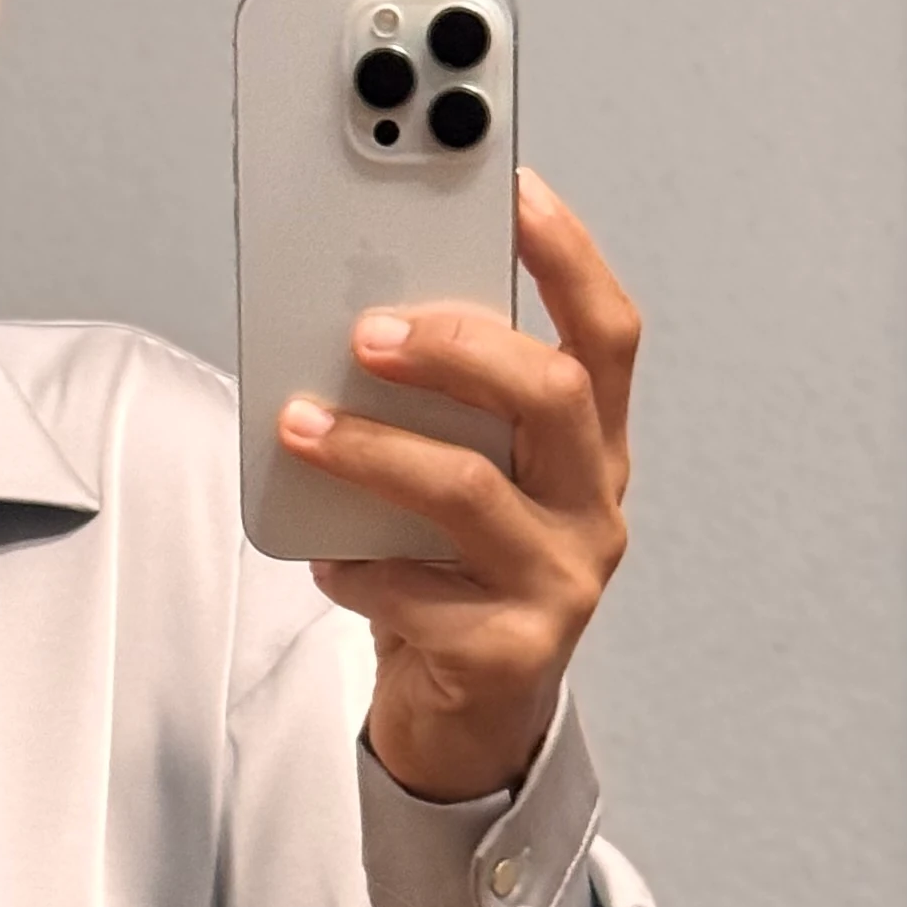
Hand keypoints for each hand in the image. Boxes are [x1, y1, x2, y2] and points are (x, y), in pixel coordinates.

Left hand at [275, 168, 640, 801]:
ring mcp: (561, 583)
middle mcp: (592, 508)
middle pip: (555, 394)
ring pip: (471, 491)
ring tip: (299, 426)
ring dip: (374, 450)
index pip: (606, 334)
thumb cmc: (454, 578)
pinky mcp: (513, 653)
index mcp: (591, 450)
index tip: (513, 188)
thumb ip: (438, 414)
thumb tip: (349, 326)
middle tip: (367, 332)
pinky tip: (326, 562)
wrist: (467, 718)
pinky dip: (356, 569)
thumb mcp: (462, 479)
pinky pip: (416, 592)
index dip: (567, 257)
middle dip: (458, 347)